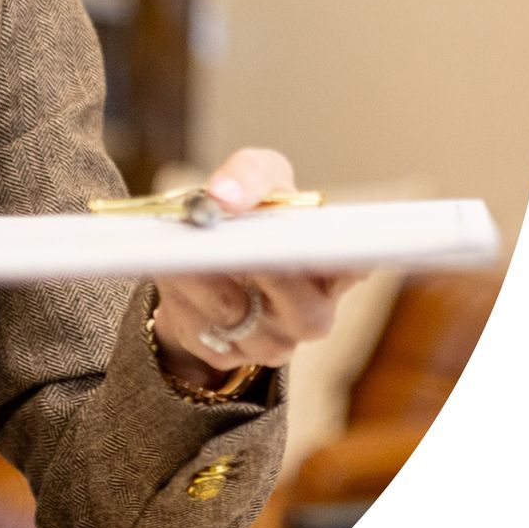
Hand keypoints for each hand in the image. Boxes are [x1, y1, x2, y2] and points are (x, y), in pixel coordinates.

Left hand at [150, 147, 361, 386]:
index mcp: (336, 267)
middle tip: (224, 237)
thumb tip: (224, 197)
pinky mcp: (225, 353)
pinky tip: (169, 269)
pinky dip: (177, 294)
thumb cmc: (252, 210)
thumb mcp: (258, 174)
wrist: (205, 252)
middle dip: (257, 268)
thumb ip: (249, 174)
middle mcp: (314, 313)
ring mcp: (272, 341)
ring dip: (199, 276)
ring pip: (236, 314)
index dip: (346, 264)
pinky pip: (199, 327)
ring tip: (178, 244)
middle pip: (301, 307)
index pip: (359, 271)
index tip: (313, 246)